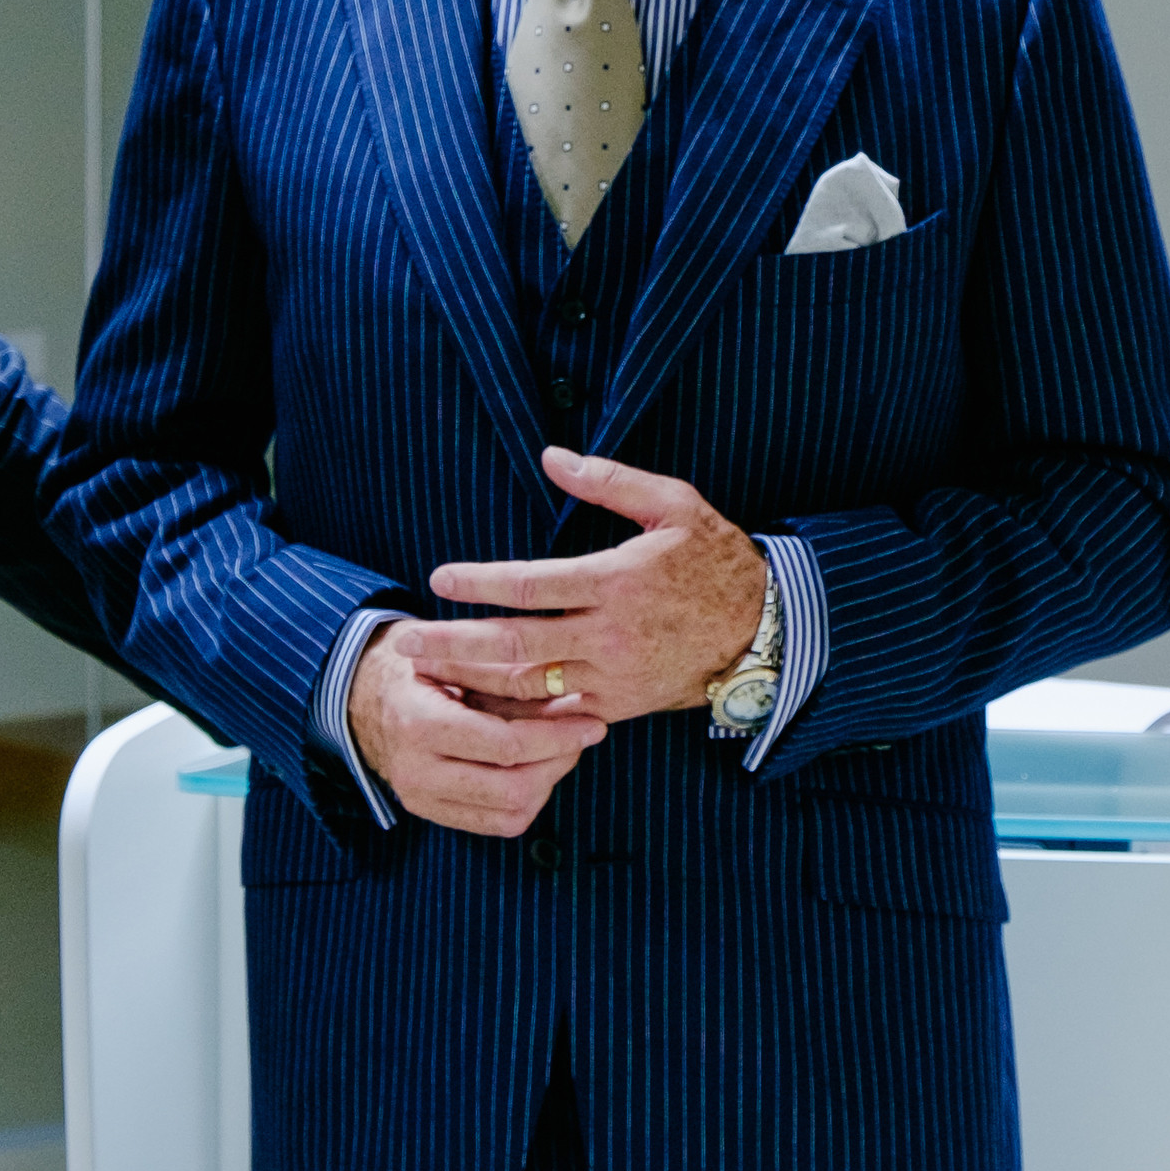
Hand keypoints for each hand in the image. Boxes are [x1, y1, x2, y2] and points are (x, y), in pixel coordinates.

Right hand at [345, 639, 605, 836]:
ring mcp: (421, 799)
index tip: (592, 721)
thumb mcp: (454, 654)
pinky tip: (540, 767)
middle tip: (585, 732)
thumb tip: (570, 689)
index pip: (503, 746)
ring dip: (549, 781)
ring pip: (511, 813)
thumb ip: (507, 673)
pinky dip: (530, 799)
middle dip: (560, 761)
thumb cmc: (418, 665)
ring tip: (564, 747)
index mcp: (418, 722)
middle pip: (513, 788)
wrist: (363, 697)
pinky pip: (498, 824)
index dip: (556, 736)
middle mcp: (415, 770)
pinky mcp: (432, 814)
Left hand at [405, 448, 767, 721]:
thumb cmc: (715, 559)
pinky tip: (477, 708)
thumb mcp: (673, 504)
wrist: (762, 630)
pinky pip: (555, 713)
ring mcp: (613, 676)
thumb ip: (609, 481)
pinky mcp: (618, 706)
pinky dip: (513, 714)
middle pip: (515, 644)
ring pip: (529, 685)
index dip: (480, 582)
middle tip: (406, 641)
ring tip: (428, 674)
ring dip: (474, 682)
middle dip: (454, 644)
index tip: (440, 578)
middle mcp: (609, 634)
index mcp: (617, 580)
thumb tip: (551, 456)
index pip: (531, 584)